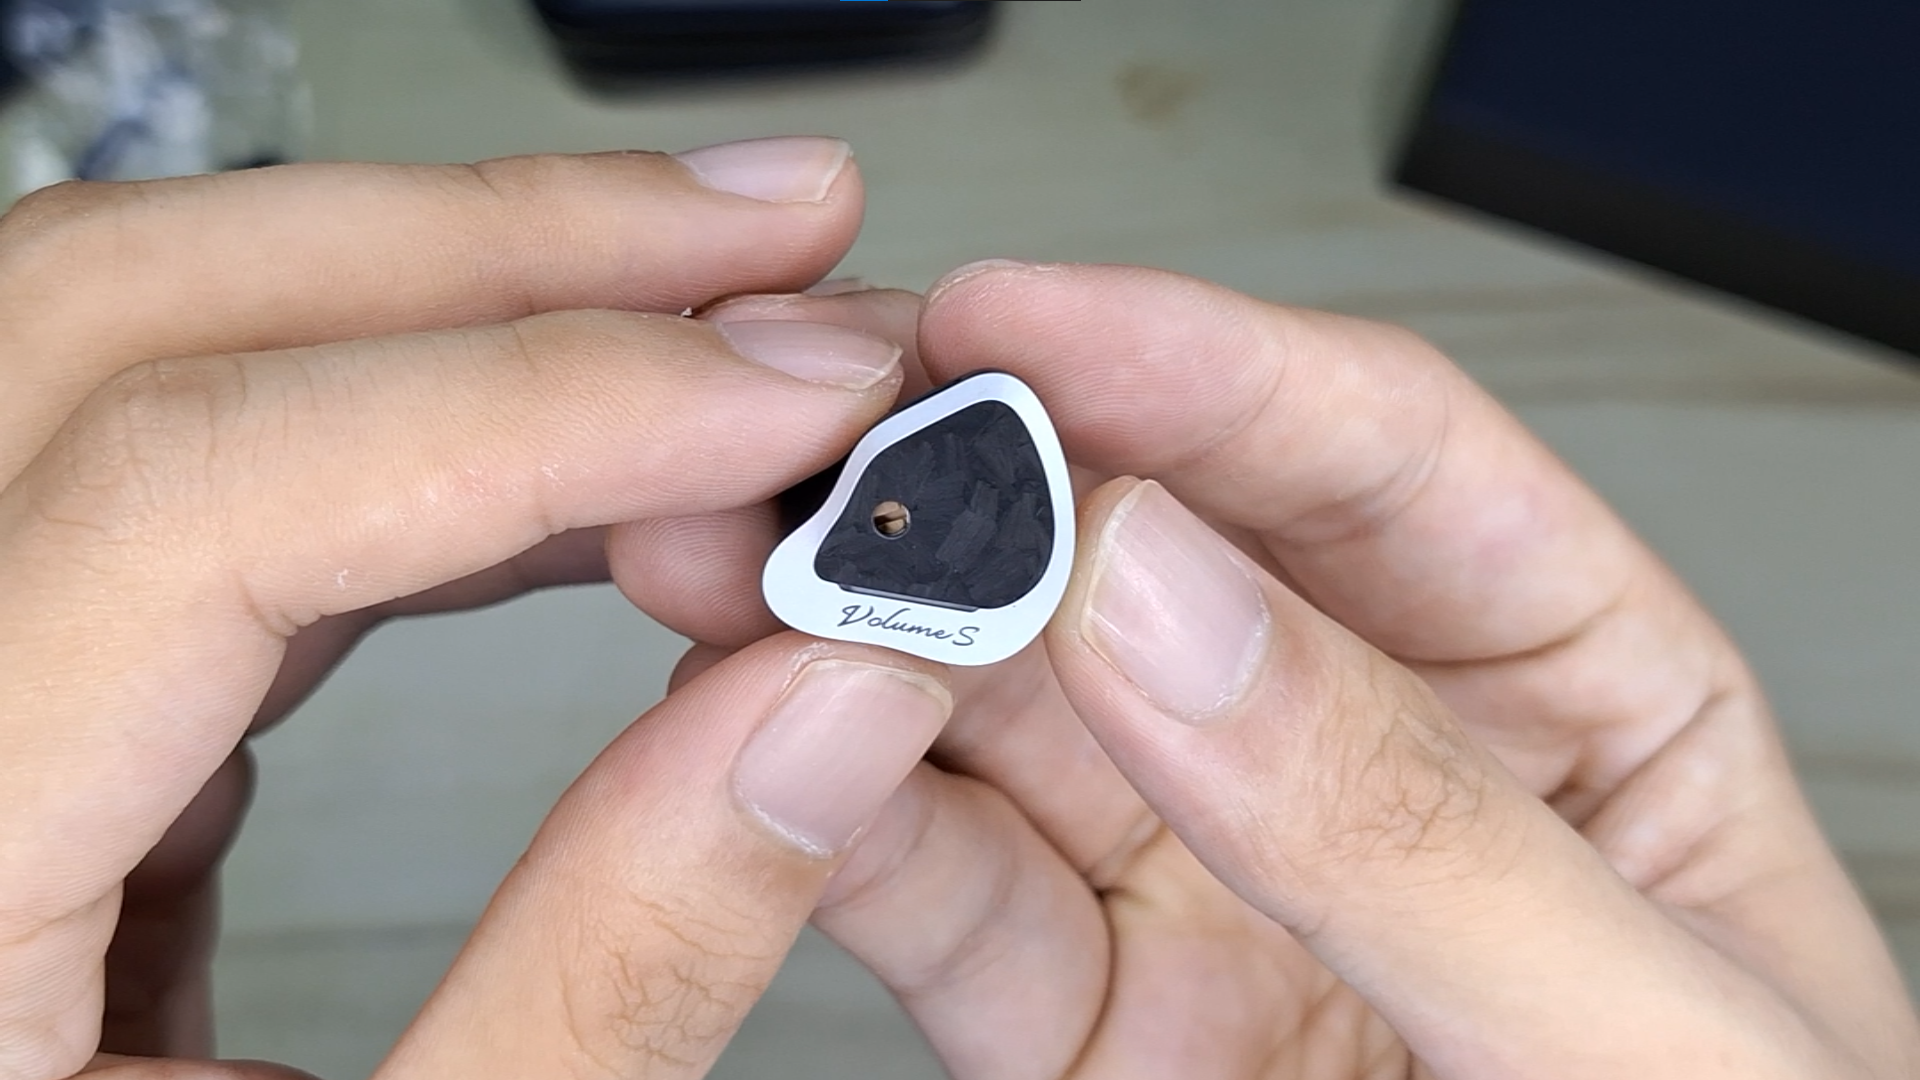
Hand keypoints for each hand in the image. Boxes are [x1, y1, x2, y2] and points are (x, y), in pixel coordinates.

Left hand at [0, 139, 962, 1079]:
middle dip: (498, 253)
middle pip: (124, 324)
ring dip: (460, 297)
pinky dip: (416, 426)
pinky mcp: (20, 691)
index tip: (791, 398)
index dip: (536, 404)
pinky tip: (586, 451)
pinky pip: (193, 469)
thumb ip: (611, 976)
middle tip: (768, 240)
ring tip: (712, 308)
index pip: (197, 496)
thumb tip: (828, 714)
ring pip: (148, 345)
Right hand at [655, 267, 1919, 1077]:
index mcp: (1570, 697)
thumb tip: (1172, 602)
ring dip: (871, 627)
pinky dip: (842, 816)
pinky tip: (774, 745)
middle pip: (1148, 553)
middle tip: (836, 421)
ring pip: (1013, 712)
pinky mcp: (1094, 1022)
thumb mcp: (1654, 1028)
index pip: (1378, 463)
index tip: (1027, 321)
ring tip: (750, 564)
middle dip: (979, 473)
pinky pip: (952, 899)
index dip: (1192, 364)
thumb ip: (1414, 826)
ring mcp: (1213, 885)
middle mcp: (1358, 762)